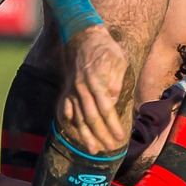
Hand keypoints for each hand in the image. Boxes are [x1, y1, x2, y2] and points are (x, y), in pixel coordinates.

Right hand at [64, 23, 129, 150]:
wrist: (83, 36)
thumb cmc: (105, 48)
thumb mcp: (119, 60)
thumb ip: (116, 80)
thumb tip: (114, 99)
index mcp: (97, 81)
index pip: (106, 109)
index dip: (113, 125)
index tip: (120, 137)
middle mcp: (82, 88)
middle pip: (91, 117)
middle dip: (101, 135)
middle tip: (110, 148)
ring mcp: (73, 89)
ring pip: (78, 116)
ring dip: (85, 135)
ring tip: (93, 149)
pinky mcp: (68, 88)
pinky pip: (65, 107)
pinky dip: (68, 120)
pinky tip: (71, 130)